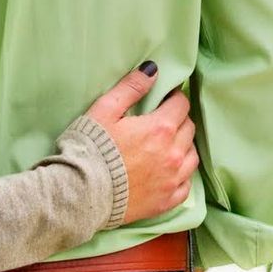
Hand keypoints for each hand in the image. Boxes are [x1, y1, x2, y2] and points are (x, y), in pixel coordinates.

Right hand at [82, 62, 198, 224]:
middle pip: (188, 128)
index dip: (174, 98)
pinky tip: (171, 171)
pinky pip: (187, 185)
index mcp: (160, 128)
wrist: (81, 194)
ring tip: (168, 144)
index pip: (181, 105)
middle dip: (178, 119)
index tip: (165, 98)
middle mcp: (173, 154)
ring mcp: (172, 180)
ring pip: (192, 156)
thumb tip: (152, 69)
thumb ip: (131, 88)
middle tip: (163, 119)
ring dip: (183, 146)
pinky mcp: (166, 202)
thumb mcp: (105, 110)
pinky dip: (182, 175)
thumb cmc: (90, 148)